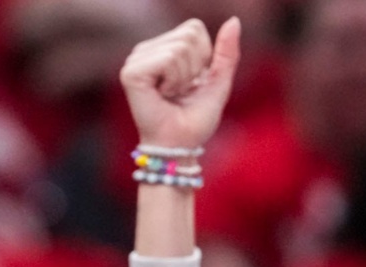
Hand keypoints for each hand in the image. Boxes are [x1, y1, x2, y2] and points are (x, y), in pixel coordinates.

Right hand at [119, 18, 240, 151]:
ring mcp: (135, 61)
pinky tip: (163, 95)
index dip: (204, 57)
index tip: (191, 83)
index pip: (194, 29)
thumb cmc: (195, 120)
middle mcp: (145, 50)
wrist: (179, 147)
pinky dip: (174, 81)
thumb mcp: (218, 81)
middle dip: (195, 67)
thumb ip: (227, 52)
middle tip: (181, 92)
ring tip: (171, 96)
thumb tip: (234, 20)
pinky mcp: (131, 73)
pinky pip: (168, 59)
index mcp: (162, 48)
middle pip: (188, 35)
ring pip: (179, 48)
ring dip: (184, 78)